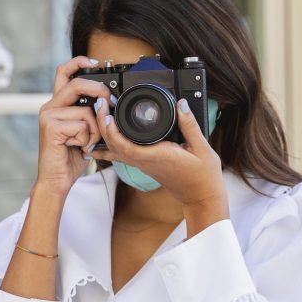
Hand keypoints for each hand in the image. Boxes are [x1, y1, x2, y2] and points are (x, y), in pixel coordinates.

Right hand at [33, 57, 111, 198]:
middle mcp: (49, 107)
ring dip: (95, 129)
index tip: (95, 63)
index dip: (79, 62)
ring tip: (88, 143)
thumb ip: (87, 113)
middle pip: (77, 84)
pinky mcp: (51, 128)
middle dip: (99, 91)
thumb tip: (105, 101)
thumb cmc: (69, 157)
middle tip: (108, 104)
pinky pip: (82, 125)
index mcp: (56, 105)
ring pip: (85, 110)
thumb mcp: (81, 131)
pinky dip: (88, 139)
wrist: (56, 181)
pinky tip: (80, 149)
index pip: (63, 73)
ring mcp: (48, 117)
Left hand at [92, 97, 228, 231]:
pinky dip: (110, 145)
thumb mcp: (202, 147)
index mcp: (157, 156)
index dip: (112, 131)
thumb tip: (181, 104)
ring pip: (115, 151)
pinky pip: (122, 155)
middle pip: (115, 146)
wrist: (200, 197)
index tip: (107, 114)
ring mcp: (143, 164)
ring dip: (105, 134)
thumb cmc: (203, 175)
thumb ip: (190, 125)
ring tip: (98, 115)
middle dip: (103, 126)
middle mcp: (145, 161)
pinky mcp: (144, 165)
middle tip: (100, 105)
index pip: (126, 146)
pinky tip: (101, 141)